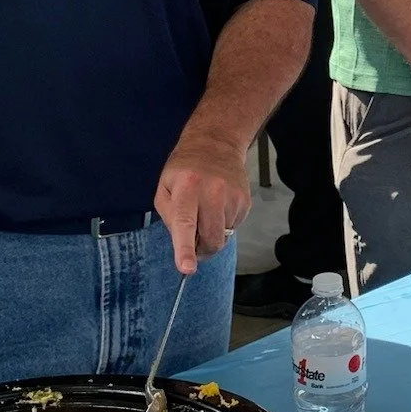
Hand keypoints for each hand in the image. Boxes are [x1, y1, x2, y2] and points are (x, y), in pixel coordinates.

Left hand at [154, 131, 250, 274]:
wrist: (216, 143)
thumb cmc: (184, 168)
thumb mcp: (164, 187)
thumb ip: (169, 218)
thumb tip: (184, 244)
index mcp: (186, 188)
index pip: (184, 223)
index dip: (185, 248)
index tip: (187, 268)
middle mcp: (212, 191)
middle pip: (211, 239)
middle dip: (202, 249)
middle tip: (194, 240)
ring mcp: (232, 196)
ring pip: (223, 236)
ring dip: (212, 233)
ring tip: (206, 209)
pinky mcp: (245, 201)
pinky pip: (233, 227)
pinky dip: (224, 223)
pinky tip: (218, 204)